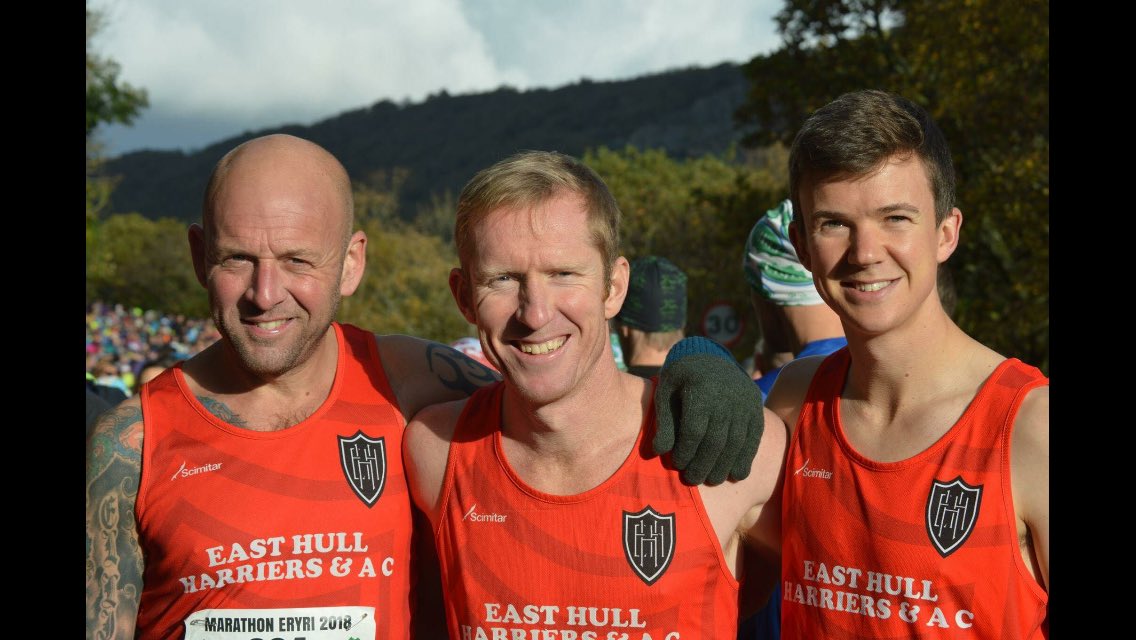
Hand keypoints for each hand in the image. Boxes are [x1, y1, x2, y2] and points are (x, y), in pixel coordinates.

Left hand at [654, 346, 763, 485]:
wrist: (709, 355)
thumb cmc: (680, 377)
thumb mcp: (665, 391)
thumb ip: (664, 421)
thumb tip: (659, 452)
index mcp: (700, 390)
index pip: (694, 430)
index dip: (685, 452)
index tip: (678, 465)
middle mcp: (726, 396)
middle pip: (716, 441)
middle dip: (704, 465)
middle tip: (693, 480)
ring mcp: (744, 402)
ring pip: (736, 442)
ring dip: (724, 466)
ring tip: (713, 480)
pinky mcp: (756, 407)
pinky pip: (753, 437)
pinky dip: (746, 458)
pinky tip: (736, 474)